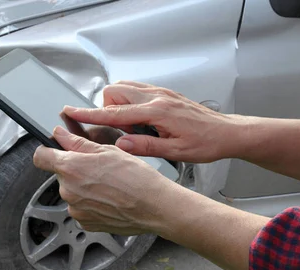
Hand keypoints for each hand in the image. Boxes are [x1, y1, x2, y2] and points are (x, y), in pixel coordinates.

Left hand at [33, 126, 181, 235]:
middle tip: (98, 168)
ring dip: (83, 188)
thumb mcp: (107, 150)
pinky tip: (109, 199)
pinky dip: (91, 203)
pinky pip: (81, 208)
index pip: (40, 157)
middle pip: (61, 175)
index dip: (47, 151)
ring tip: (108, 185)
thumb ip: (76, 142)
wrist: (153, 206)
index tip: (54, 150)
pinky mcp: (85, 222)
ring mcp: (75, 209)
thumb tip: (59, 134)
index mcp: (70, 168)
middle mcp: (68, 190)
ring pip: (72, 192)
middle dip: (74, 170)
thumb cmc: (135, 177)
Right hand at [62, 81, 242, 162]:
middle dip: (108, 108)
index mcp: (157, 112)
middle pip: (115, 92)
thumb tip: (120, 144)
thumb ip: (144, 146)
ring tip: (134, 127)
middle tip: (123, 130)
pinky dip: (131, 104)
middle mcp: (157, 97)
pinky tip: (144, 121)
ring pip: (125, 88)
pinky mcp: (165, 93)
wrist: (227, 133)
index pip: (114, 112)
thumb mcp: (174, 152)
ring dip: (120, 105)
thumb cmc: (206, 143)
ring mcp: (161, 92)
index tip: (71, 112)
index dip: (89, 113)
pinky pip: (137, 91)